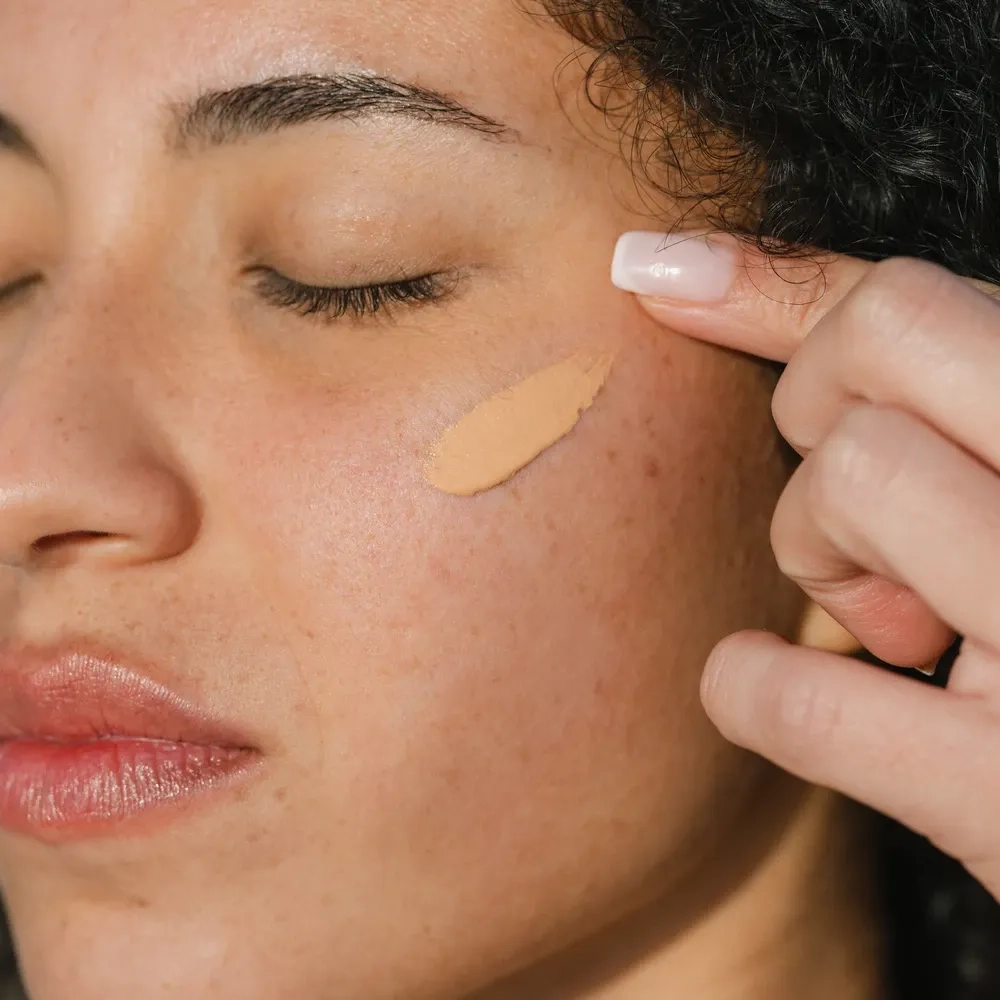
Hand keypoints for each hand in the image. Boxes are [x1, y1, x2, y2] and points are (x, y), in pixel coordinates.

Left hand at [613, 231, 999, 897]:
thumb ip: (905, 367)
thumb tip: (670, 265)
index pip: (916, 296)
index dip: (772, 287)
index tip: (659, 276)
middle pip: (884, 338)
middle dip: (819, 409)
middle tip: (856, 506)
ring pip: (857, 476)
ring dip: (816, 549)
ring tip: (886, 621)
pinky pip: (803, 695)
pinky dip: (754, 690)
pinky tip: (773, 693)